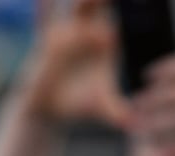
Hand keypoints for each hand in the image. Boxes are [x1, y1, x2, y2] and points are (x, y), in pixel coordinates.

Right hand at [19, 0, 130, 125]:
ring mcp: (67, 34)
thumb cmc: (79, 105)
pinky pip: (44, 21)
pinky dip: (43, 9)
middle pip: (97, 7)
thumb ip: (116, 113)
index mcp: (106, 43)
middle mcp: (88, 33)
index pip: (117, 21)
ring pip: (75, 9)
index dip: (125, 9)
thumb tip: (131, 125)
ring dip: (80, 0)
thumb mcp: (100, 108)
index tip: (126, 14)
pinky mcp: (47, 41)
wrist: (52, 110)